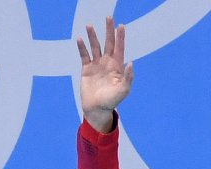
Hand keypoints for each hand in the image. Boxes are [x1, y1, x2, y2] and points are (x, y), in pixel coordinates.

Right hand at [77, 16, 132, 132]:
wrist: (97, 108)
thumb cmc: (113, 100)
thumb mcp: (124, 90)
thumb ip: (128, 77)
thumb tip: (130, 63)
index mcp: (117, 67)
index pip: (119, 48)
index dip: (120, 37)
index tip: (121, 26)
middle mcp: (107, 63)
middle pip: (108, 43)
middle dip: (108, 31)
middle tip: (109, 17)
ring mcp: (96, 65)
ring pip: (95, 47)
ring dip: (93, 36)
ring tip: (89, 25)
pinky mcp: (86, 69)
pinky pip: (84, 55)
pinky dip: (82, 47)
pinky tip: (80, 39)